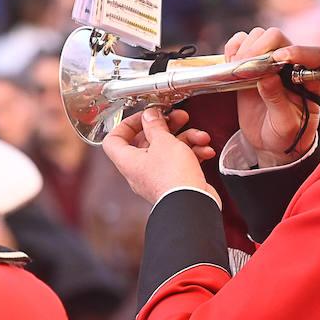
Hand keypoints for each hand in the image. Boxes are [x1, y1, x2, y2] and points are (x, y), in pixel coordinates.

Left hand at [101, 106, 217, 205]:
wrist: (193, 204)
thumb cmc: (173, 177)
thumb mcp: (163, 142)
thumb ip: (155, 125)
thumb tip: (149, 116)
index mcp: (128, 161)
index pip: (114, 140)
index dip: (126, 124)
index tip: (144, 116)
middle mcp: (140, 171)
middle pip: (146, 142)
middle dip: (166, 127)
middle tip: (178, 118)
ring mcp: (157, 178)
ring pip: (168, 151)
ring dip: (186, 140)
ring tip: (200, 136)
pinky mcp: (174, 183)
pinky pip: (180, 164)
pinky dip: (192, 154)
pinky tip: (205, 151)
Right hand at [224, 27, 319, 167]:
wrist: (269, 143)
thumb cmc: (285, 135)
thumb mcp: (285, 124)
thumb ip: (278, 101)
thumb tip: (267, 77)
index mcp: (310, 78)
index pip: (312, 54)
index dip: (296, 51)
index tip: (278, 59)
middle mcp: (290, 64)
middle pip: (279, 38)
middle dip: (262, 47)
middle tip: (248, 66)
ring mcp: (269, 62)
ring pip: (259, 36)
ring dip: (246, 48)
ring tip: (238, 69)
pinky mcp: (249, 64)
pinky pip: (240, 44)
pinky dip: (233, 48)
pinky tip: (230, 63)